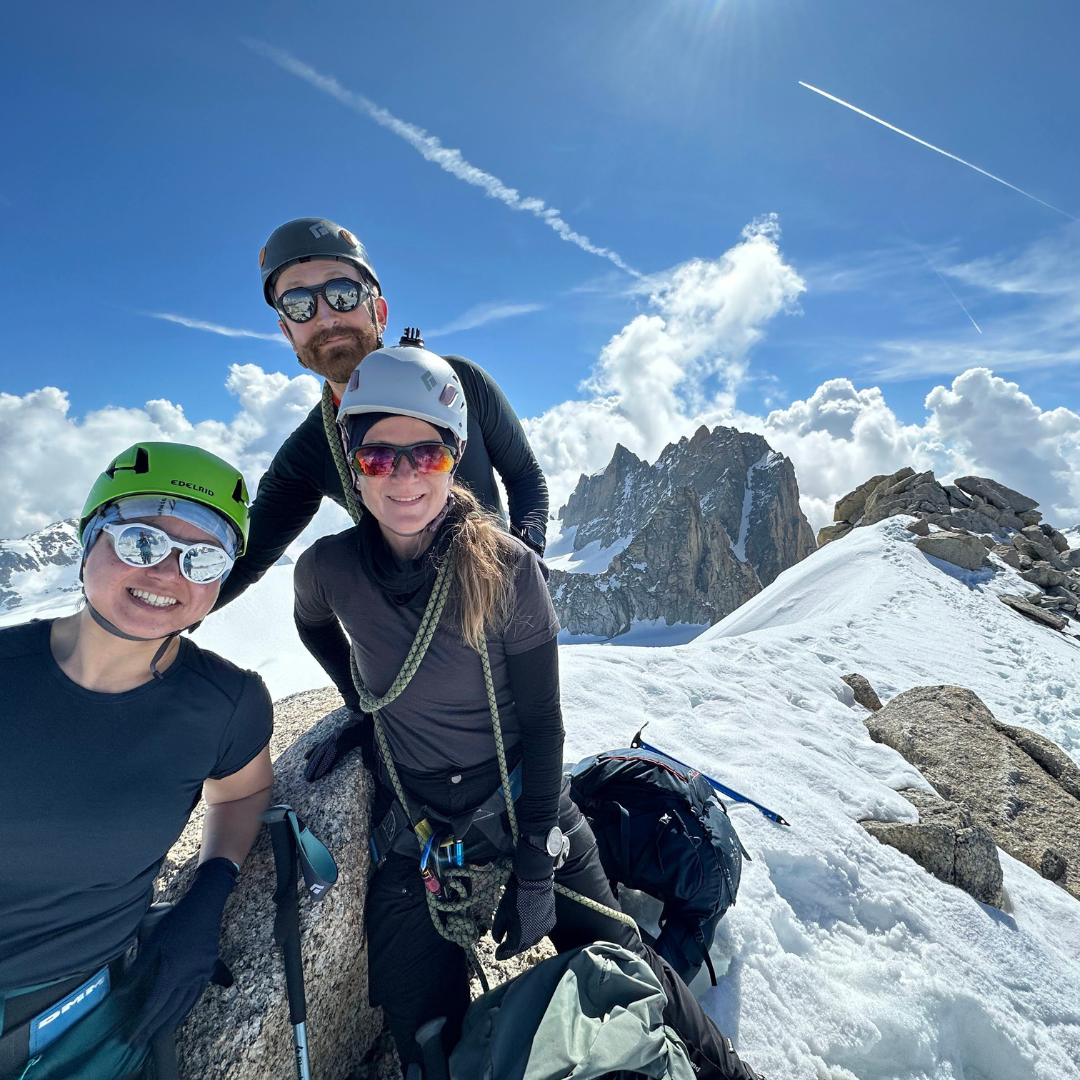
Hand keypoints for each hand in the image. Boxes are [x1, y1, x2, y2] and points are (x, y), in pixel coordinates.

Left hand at [128, 858, 237, 1045]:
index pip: (154, 1004)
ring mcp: (201, 974)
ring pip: (185, 1005)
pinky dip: (187, 1009)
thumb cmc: (176, 920)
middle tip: (140, 1043)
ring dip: (171, 1022)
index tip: (131, 1036)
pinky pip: (197, 995)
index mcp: (173, 970)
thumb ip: (138, 968)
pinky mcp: (208, 969)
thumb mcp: (153, 941)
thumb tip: (120, 993)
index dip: (142, 1022)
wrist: (205, 906)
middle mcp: (189, 977)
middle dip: (153, 1028)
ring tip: (158, 1036)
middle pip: (169, 1009)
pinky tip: (181, 1015)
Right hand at [304, 712, 372, 781]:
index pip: (332, 756)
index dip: (324, 766)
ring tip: (305, 774)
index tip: (317, 776)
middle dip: (314, 767)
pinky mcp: (331, 736)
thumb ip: (368, 753)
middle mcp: (334, 739)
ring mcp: (331, 738)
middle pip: (322, 755)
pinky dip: (313, 750)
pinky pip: (320, 744)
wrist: (362, 716)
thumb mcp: (369, 741)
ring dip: (311, 762)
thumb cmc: (367, 730)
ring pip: (319, 750)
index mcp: (343, 741)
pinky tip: (306, 757)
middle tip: (308, 779)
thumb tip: (370, 767)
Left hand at [492, 873, 555, 959]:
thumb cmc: (514, 898)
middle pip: (521, 947)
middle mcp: (533, 938)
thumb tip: (498, 941)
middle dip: (513, 948)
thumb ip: (498, 931)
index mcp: (519, 938)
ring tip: (518, 936)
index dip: (502, 954)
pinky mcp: (550, 921)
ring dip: (524, 940)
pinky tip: (530, 926)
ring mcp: (543, 930)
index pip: (509, 952)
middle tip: (506, 946)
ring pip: (532, 940)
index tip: (497, 955)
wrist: (534, 882)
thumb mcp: (501, 914)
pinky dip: (534, 931)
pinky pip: (541, 931)